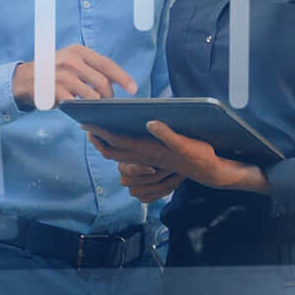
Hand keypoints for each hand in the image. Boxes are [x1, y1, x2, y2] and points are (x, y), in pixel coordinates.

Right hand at [12, 45, 136, 109]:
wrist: (24, 79)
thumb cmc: (55, 72)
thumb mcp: (72, 62)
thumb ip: (91, 68)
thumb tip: (116, 83)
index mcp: (78, 51)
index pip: (107, 64)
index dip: (123, 77)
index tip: (134, 89)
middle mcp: (71, 60)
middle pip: (102, 82)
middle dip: (109, 96)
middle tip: (108, 103)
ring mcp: (62, 75)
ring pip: (91, 96)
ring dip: (96, 105)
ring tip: (93, 106)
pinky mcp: (54, 90)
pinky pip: (76, 104)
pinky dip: (81, 109)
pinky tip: (78, 108)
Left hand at [86, 120, 268, 195]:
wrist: (209, 171)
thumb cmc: (199, 155)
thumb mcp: (186, 144)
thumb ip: (168, 134)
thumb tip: (151, 122)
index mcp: (148, 151)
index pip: (117, 142)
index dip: (101, 132)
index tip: (87, 123)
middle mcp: (144, 157)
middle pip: (111, 152)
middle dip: (97, 139)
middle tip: (85, 126)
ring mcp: (147, 160)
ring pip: (118, 156)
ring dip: (105, 144)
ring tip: (97, 131)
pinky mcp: (152, 159)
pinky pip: (128, 157)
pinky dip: (117, 148)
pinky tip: (117, 138)